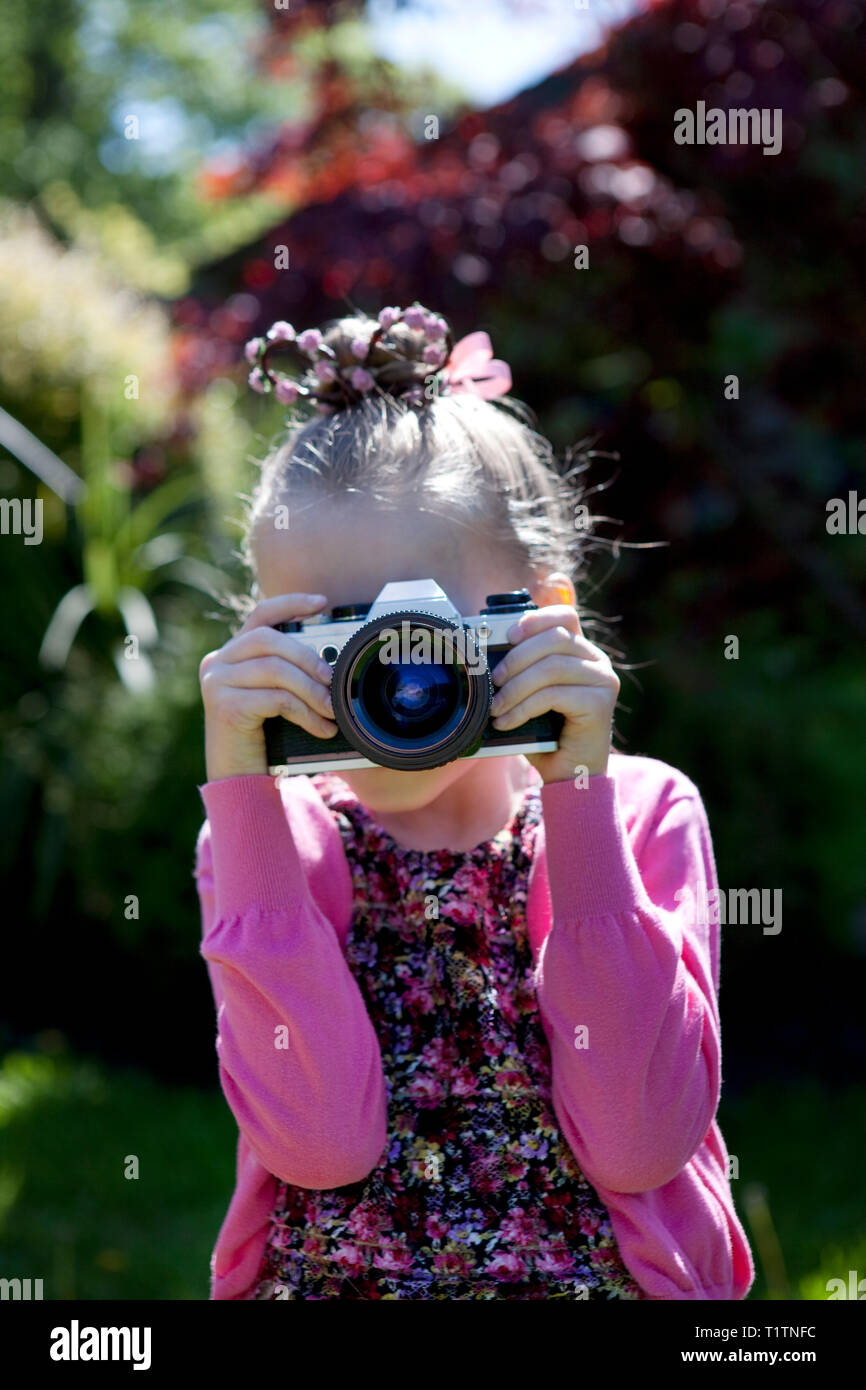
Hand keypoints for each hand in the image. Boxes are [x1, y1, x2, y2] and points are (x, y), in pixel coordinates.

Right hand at [199, 592, 336, 780]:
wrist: (239, 781)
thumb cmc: (264, 739)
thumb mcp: (278, 698)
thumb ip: (291, 674)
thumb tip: (332, 664)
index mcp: (232, 654)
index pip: (260, 616)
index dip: (291, 604)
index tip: (322, 602)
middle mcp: (217, 662)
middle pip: (270, 640)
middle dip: (309, 658)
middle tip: (334, 681)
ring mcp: (216, 682)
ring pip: (275, 669)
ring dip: (311, 690)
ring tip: (332, 710)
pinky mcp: (223, 705)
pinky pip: (275, 698)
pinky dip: (304, 712)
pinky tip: (320, 728)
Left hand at [488, 602, 618, 783]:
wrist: (569, 774)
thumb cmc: (546, 733)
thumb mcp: (530, 694)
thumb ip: (520, 670)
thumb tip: (483, 654)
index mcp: (582, 652)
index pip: (564, 617)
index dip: (535, 619)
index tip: (507, 635)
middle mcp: (597, 661)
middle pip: (555, 638)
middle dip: (516, 658)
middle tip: (493, 680)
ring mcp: (603, 681)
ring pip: (552, 667)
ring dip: (516, 687)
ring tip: (495, 707)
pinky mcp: (600, 704)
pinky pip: (553, 694)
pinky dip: (523, 707)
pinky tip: (507, 722)